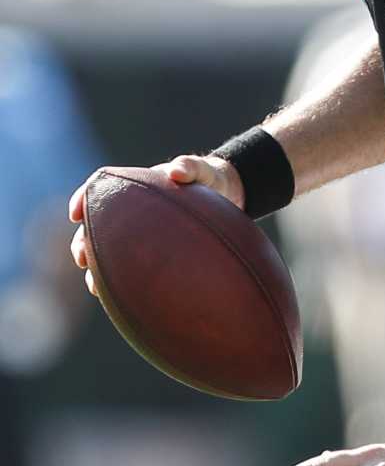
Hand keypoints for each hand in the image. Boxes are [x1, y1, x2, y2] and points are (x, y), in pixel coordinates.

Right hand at [68, 156, 243, 299]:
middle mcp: (133, 209)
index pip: (100, 190)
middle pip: (97, 226)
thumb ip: (189, 167)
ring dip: (98, 268)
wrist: (228, 194)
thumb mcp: (203, 170)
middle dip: (84, 243)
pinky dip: (124, 279)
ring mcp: (142, 230)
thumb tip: (176, 173)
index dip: (82, 200)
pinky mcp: (156, 249)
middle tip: (81, 259)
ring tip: (94, 286)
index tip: (75, 214)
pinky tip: (121, 298)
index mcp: (137, 185)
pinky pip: (134, 264)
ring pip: (110, 250)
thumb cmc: (210, 179)